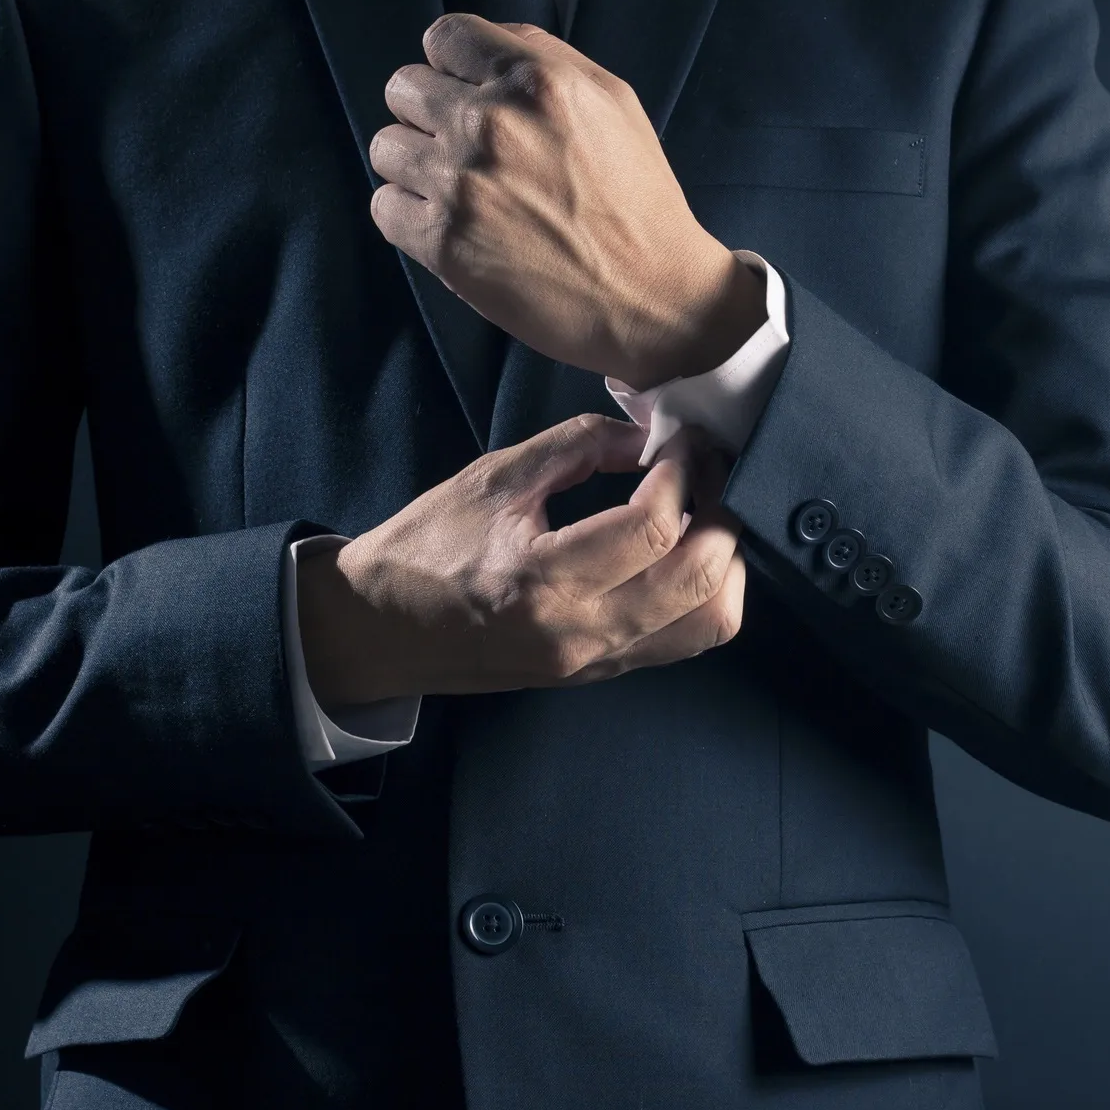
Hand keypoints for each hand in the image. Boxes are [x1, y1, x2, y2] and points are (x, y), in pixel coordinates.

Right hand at [297, 414, 745, 708]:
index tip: (679, 440)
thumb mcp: (494, 476)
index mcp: (542, 578)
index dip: (684, 471)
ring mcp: (597, 662)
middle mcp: (579, 632)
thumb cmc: (426, 546)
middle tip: (705, 469)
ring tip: (703, 511)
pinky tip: (685, 550)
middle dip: (722, 510)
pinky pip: (687, 639)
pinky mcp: (604, 673)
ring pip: (712, 621)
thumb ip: (578, 445)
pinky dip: (707, 590)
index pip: (654, 527)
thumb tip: (651, 435)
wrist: (382, 630)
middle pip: (701, 579)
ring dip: (726, 559)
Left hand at [369, 14, 766, 389]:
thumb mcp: (613, 102)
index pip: (444, 37)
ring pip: (386, 147)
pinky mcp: (442, 241)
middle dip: (428, 114)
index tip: (466, 94)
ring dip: (414, 166)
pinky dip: (409, 216)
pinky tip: (452, 227)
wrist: (651, 299)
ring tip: (459, 192)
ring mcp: (460, 183)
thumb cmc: (638, 200)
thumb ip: (546, 58)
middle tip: (465, 150)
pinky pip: (384, 206)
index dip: (450, 66)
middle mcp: (490, 123)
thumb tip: (486, 42)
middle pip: (403, 89)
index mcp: (535, 80)